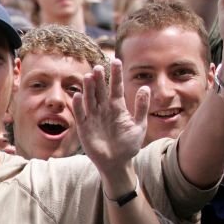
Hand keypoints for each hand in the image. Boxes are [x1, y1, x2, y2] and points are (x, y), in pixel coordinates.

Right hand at [73, 60, 148, 176]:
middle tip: (99, 67)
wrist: (117, 162)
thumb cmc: (129, 145)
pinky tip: (78, 95)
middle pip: (100, 91)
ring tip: (89, 76)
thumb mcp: (139, 125)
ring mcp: (93, 117)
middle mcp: (104, 110)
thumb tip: (145, 87)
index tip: (116, 60)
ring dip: (88, 88)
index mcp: (117, 107)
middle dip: (99, 79)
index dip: (116, 75)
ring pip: (90, 99)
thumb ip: (141, 107)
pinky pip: (81, 114)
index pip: (116, 87)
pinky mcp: (84, 127)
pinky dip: (79, 105)